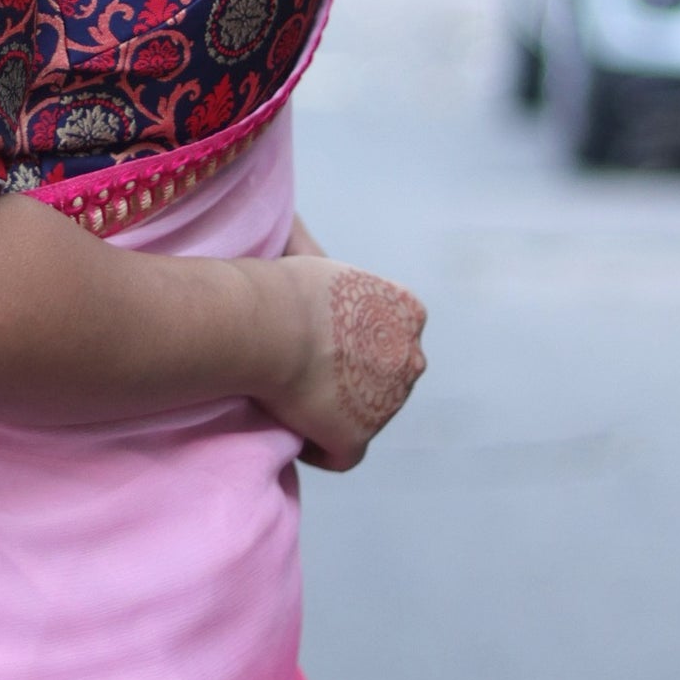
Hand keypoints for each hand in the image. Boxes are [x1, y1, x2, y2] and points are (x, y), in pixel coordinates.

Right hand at [250, 253, 427, 471]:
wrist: (270, 325)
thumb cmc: (284, 287)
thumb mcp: (315, 257)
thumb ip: (321, 258)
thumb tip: (291, 225)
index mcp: (409, 312)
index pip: (390, 334)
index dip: (355, 342)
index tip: (319, 342)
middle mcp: (410, 358)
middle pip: (383, 376)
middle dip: (353, 376)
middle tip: (303, 371)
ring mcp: (388, 404)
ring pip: (364, 414)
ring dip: (336, 411)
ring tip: (293, 399)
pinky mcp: (356, 439)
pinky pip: (340, 455)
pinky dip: (319, 448)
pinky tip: (293, 431)